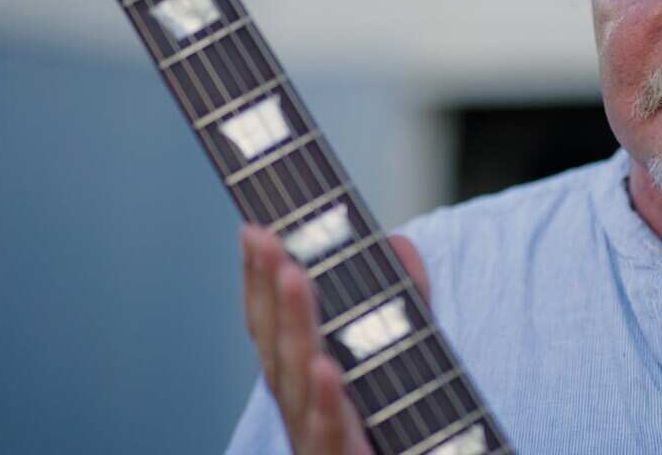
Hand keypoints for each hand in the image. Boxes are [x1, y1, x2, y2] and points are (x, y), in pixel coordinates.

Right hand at [240, 225, 428, 454]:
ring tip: (293, 277)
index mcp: (305, 383)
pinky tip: (326, 368)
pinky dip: (325, 403)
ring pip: (294, 384)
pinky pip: (328, 438)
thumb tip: (397, 242)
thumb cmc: (402, 432)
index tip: (254, 227)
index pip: (272, 325)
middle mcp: (301, 412)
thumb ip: (402, 307)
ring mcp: (318, 443)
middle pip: (276, 346)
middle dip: (270, 288)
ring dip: (293, 327)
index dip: (259, 278)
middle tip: (268, 237)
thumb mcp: (407, 360)